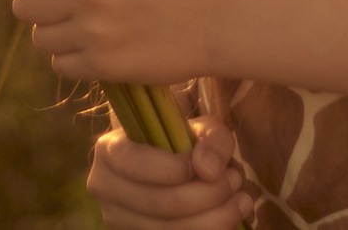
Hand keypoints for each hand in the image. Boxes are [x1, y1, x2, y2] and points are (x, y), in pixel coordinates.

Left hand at [0, 0, 220, 82]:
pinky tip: (100, 46)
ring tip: (90, 25)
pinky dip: (74, 59)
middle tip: (63, 3)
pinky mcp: (104, 67)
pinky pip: (60, 65)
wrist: (213, 20)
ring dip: (57, 34)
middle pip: (23, 7)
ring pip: (39, 39)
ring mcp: (95, 33)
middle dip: (38, 5)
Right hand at [86, 112, 254, 229]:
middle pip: (161, 202)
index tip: (207, 167)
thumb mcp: (200, 128)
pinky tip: (228, 218)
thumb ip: (211, 138)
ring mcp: (118, 220)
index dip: (174, 168)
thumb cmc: (183, 143)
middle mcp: (106, 188)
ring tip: (241, 199)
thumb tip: (208, 170)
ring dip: (216, 217)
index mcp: (110, 150)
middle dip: (209, 194)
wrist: (171, 166)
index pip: (134, 163)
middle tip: (236, 179)